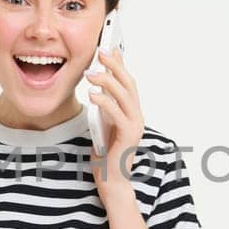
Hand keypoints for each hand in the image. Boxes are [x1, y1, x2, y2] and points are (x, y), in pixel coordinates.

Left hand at [84, 46, 144, 186]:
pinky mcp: (129, 136)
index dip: (120, 64)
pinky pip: (117, 114)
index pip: (128, 82)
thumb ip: (104, 108)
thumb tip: (97, 87)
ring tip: (90, 73)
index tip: (110, 47)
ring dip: (107, 81)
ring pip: (124, 96)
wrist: (111, 180)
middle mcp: (137, 116)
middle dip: (115, 66)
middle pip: (129, 84)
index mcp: (132, 112)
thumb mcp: (102, 124)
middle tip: (100, 52)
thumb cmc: (105, 154)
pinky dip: (105, 102)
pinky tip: (92, 95)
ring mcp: (135, 125)